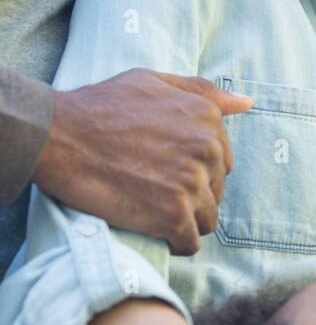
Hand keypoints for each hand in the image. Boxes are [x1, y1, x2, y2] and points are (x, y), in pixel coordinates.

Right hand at [31, 70, 251, 254]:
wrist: (58, 135)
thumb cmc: (99, 106)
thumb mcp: (152, 81)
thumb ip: (201, 91)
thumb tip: (246, 103)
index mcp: (207, 118)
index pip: (221, 162)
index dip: (194, 171)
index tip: (165, 173)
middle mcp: (208, 149)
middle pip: (215, 191)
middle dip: (190, 196)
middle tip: (153, 194)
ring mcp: (192, 183)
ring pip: (207, 219)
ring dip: (184, 221)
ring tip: (153, 215)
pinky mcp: (173, 214)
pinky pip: (189, 242)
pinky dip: (174, 243)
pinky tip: (154, 233)